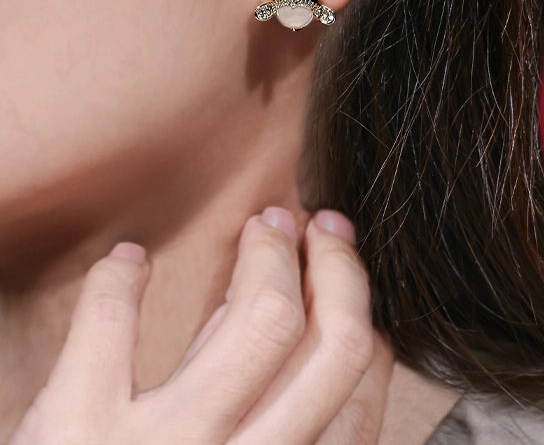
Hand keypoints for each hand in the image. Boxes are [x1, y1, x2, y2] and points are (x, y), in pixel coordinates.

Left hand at [8, 208, 393, 444]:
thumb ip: (262, 392)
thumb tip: (303, 289)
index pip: (357, 383)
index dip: (356, 301)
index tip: (335, 260)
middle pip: (334, 345)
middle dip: (337, 265)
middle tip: (316, 226)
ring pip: (262, 319)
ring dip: (268, 252)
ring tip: (259, 227)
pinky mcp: (78, 425)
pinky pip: (112, 322)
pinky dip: (118, 279)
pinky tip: (127, 263)